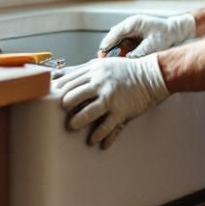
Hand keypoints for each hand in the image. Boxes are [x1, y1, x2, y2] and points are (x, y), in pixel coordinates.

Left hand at [53, 55, 169, 148]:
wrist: (153, 76)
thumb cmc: (127, 71)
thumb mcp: (104, 64)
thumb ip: (86, 70)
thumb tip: (63, 75)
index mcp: (95, 70)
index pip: (69, 81)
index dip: (59, 91)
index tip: (51, 98)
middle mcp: (101, 83)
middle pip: (74, 96)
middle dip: (64, 106)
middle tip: (60, 113)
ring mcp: (111, 98)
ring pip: (87, 113)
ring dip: (77, 121)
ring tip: (72, 126)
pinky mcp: (121, 111)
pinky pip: (106, 126)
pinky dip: (98, 135)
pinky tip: (94, 140)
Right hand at [98, 14, 195, 57]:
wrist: (176, 32)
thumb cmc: (167, 35)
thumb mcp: (154, 44)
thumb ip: (140, 52)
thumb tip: (127, 59)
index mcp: (132, 23)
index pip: (114, 34)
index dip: (107, 46)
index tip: (102, 56)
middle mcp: (129, 26)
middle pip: (112, 39)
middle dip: (108, 51)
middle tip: (104, 62)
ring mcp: (130, 31)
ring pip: (116, 43)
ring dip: (114, 53)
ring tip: (112, 64)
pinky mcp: (133, 37)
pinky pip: (122, 46)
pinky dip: (121, 53)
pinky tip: (122, 62)